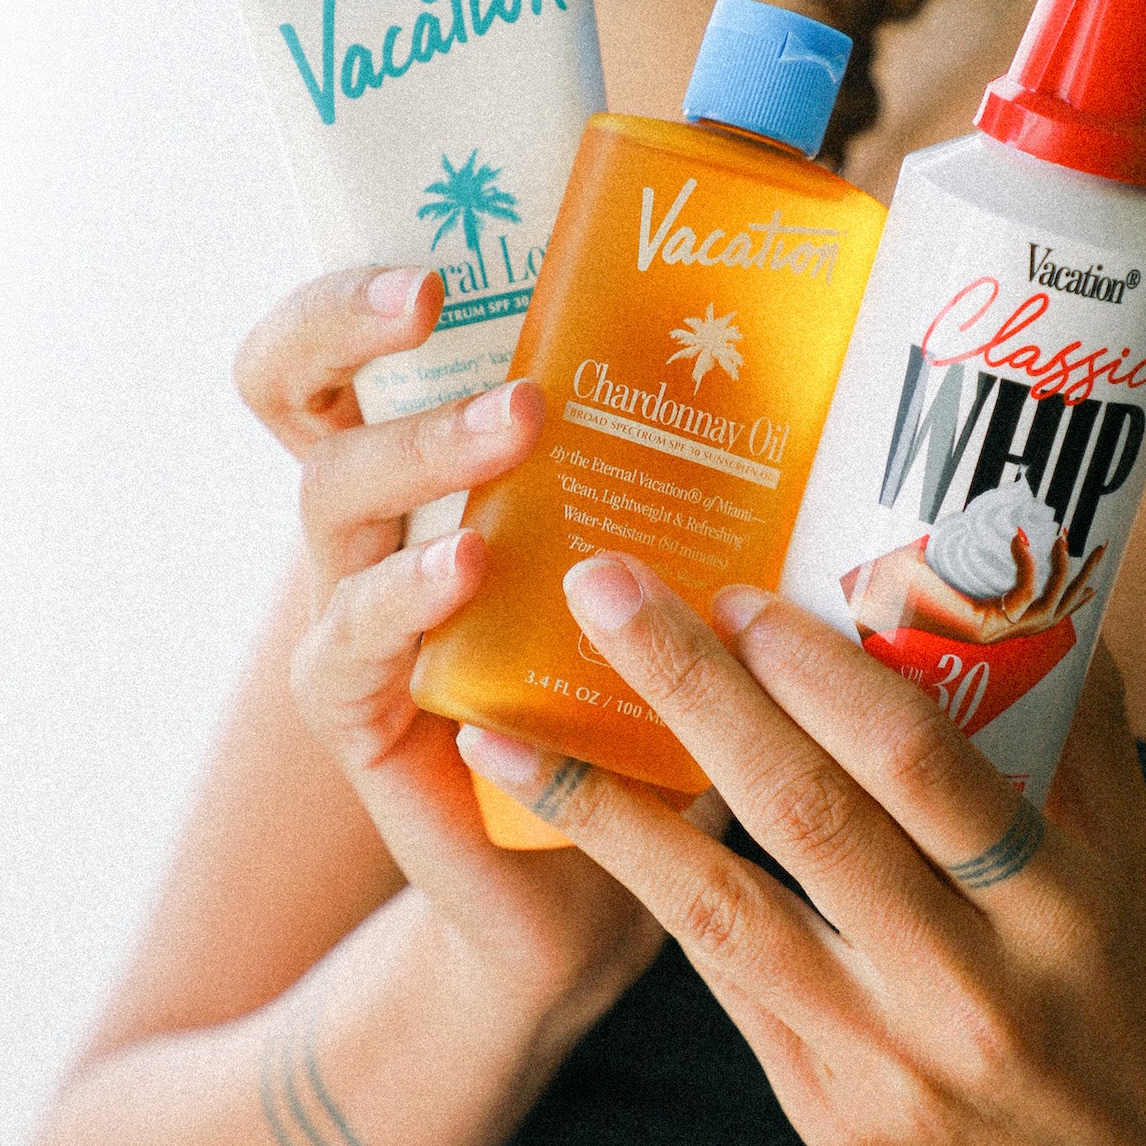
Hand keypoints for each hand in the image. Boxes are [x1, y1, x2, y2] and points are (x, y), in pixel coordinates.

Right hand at [232, 271, 665, 1019]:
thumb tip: (849, 332)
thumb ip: (717, 469)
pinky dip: (405, 601)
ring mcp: (356, 620)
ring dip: (421, 451)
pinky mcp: (363, 717)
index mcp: (440, 470)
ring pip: (330, 503)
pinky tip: (466, 576)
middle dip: (342, 327)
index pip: (352, 346)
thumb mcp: (680, 569)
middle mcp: (376, 529)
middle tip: (431, 294)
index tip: (437, 252)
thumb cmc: (647, 704)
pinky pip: (351, 645)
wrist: (601, 893)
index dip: (358, 287)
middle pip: (296, 394)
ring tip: (516, 428)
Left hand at [460, 555, 1145, 1145]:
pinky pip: (733, 989)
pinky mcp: (834, 1125)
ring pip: (724, 916)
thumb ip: (1079, 738)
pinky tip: (586, 830)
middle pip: (807, 817)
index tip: (739, 588)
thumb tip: (1037, 574)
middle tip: (602, 587)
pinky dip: (662, 900)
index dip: (823, 671)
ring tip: (507, 736)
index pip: (926, 763)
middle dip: (693, 692)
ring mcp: (891, 1066)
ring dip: (607, 815)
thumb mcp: (1142, 881)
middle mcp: (971, 988)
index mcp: (1061, 909)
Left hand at [843, 528, 1104, 646]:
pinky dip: (1028, 564)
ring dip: (1062, 569)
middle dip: (1082, 580)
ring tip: (1062, 534)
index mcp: (989, 624)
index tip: (1091, 571)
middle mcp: (995, 635)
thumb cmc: (889, 579)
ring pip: (1048, 607)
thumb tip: (976, 505)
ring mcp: (990, 636)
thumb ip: (956, 543)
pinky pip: (1022, 597)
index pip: (1044, 615)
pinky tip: (1021, 536)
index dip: (1073, 596)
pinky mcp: (981, 631)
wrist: (861, 597)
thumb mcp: (934, 559)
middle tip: (1100, 548)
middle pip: (1057, 614)